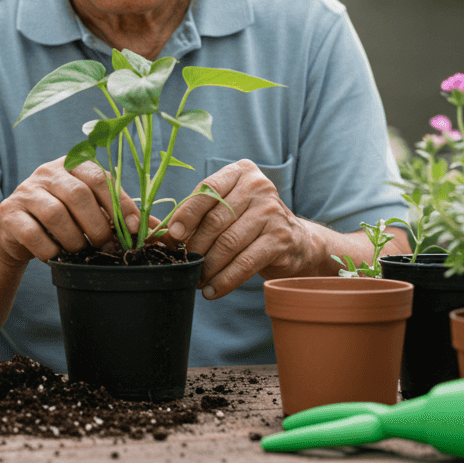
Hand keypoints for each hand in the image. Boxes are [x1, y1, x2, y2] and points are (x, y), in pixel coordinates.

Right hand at [0, 157, 142, 262]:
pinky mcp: (10, 214)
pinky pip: (32, 233)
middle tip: (105, 246)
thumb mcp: (91, 212)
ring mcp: (26, 191)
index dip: (120, 203)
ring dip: (74, 239)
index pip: (100, 177)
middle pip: (78, 194)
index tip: (133, 228)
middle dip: (96, 225)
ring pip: (55, 213)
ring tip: (80, 251)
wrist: (18, 231)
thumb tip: (157, 230)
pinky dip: (49, 249)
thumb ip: (119, 216)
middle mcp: (48, 172)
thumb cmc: (64, 219)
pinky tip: (57, 255)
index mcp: (73, 165)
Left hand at [165, 159, 322, 298]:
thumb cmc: (250, 223)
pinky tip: (213, 290)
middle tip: (184, 265)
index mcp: (240, 172)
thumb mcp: (228, 209)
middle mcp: (258, 186)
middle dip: (196, 246)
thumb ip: (201, 214)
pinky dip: (225, 279)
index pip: (207, 190)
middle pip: (216, 219)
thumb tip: (167, 236)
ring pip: (228, 243)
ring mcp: (272, 212)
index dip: (186, 213)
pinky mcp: (281, 238)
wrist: (296, 241)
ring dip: (208, 266)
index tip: (172, 235)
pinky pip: (245, 262)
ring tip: (196, 280)